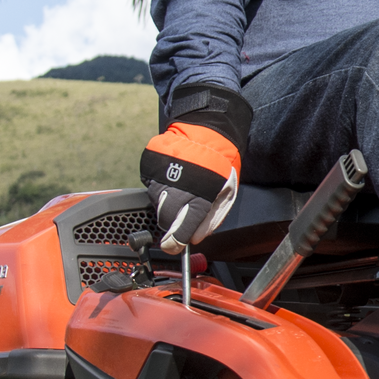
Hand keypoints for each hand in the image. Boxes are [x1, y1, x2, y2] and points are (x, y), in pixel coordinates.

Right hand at [141, 86, 250, 253]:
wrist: (206, 131)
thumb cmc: (219, 165)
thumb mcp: (226, 194)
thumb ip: (212, 218)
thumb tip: (197, 237)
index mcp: (200, 196)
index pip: (184, 227)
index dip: (176, 241)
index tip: (173, 247)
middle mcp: (178, 189)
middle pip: (166, 218)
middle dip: (169, 227)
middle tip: (175, 228)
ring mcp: (162, 178)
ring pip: (157, 203)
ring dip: (166, 207)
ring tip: (180, 197)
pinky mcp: (151, 168)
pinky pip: (151, 188)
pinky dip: (159, 191)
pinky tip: (173, 184)